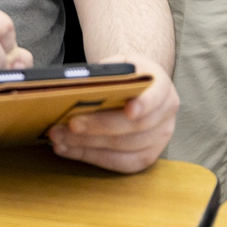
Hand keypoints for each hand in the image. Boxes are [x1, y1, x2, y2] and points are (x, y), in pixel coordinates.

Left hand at [47, 55, 178, 172]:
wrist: (141, 88)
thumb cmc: (127, 75)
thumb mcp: (122, 63)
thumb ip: (109, 72)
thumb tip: (79, 87)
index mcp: (162, 86)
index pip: (157, 95)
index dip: (145, 104)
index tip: (130, 110)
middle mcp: (166, 114)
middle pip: (134, 127)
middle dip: (99, 126)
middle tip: (70, 124)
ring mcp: (160, 138)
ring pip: (124, 148)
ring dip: (88, 145)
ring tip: (60, 137)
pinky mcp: (147, 157)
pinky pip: (120, 164)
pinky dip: (92, 157)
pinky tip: (70, 150)